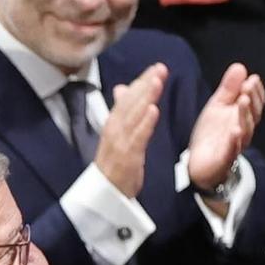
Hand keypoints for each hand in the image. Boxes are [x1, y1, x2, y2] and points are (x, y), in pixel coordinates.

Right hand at [93, 63, 165, 198]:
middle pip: (130, 102)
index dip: (141, 82)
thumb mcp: (117, 135)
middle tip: (159, 68)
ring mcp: (120, 143)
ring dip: (145, 97)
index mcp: (114, 123)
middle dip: (145, 84)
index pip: (128, 98)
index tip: (155, 68)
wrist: (105, 196)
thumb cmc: (114, 165)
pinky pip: (137, 138)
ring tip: (157, 81)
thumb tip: (122, 88)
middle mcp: (115, 129)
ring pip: (133, 116)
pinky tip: (153, 110)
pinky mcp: (127, 157)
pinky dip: (144, 123)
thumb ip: (121, 112)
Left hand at [186, 62, 262, 194]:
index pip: (254, 103)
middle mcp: (242, 131)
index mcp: (241, 117)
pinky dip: (234, 141)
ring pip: (244, 131)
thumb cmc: (212, 134)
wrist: (199, 163)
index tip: (253, 79)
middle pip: (252, 116)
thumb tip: (240, 67)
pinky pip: (231, 150)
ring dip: (245, 116)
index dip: (255, 92)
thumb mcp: (218, 105)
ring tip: (242, 102)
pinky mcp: (224, 159)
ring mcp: (234, 145)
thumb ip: (229, 88)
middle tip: (248, 87)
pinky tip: (235, 131)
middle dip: (251, 100)